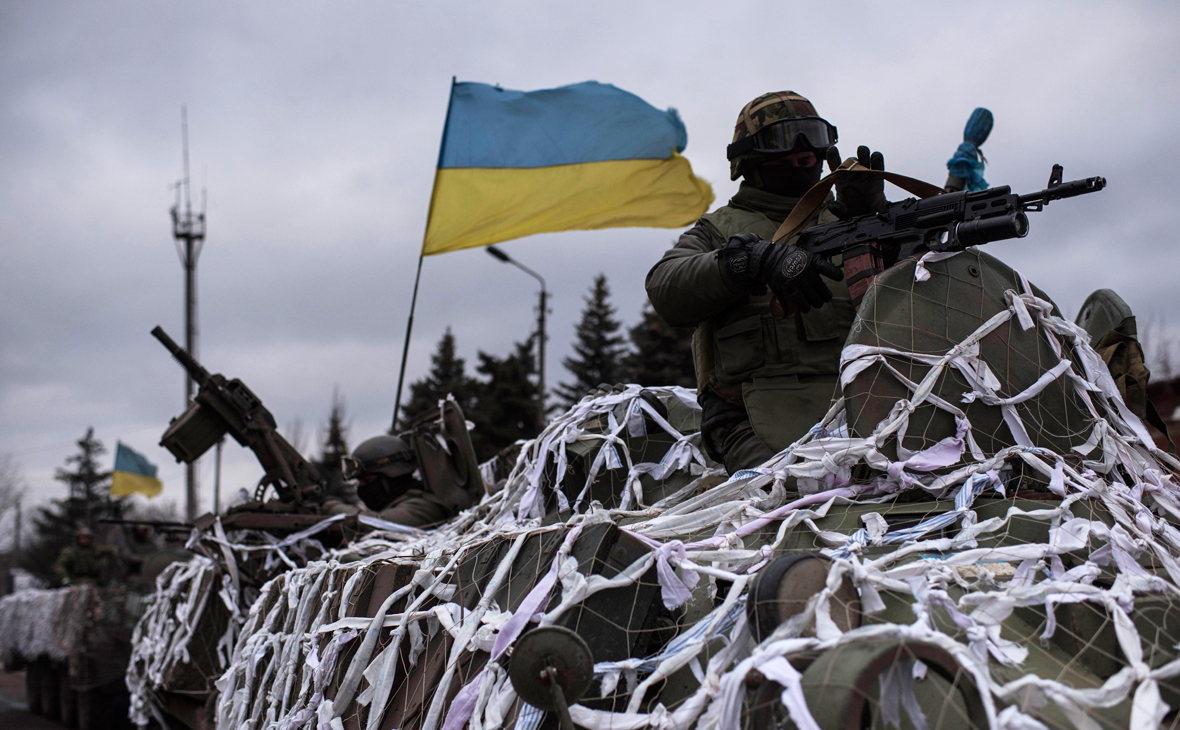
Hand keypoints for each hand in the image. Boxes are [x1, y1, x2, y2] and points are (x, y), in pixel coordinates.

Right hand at [721, 233, 843, 312]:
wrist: (766, 258)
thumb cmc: (782, 257)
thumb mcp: (799, 253)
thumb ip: (808, 262)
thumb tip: (816, 273)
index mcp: (810, 259)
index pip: (826, 267)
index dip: (834, 274)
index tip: (839, 278)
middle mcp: (805, 269)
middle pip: (820, 286)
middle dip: (824, 294)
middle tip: (826, 298)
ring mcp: (797, 278)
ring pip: (811, 295)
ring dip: (816, 302)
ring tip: (817, 304)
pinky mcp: (788, 286)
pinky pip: (799, 299)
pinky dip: (804, 306)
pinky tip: (806, 309)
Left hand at [826, 145, 887, 218]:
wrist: (869, 216)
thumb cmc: (853, 211)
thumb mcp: (842, 212)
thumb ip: (836, 208)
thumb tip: (830, 204)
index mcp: (841, 180)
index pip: (835, 164)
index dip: (833, 156)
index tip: (832, 150)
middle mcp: (852, 174)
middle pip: (851, 159)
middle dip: (851, 159)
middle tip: (852, 166)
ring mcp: (865, 174)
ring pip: (864, 156)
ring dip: (863, 154)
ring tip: (863, 161)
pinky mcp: (877, 176)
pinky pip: (877, 162)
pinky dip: (876, 158)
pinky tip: (874, 159)